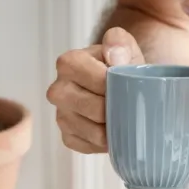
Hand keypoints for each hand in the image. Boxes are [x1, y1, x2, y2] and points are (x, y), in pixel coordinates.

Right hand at [45, 27, 144, 153]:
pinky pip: (89, 146)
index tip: (128, 85)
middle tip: (130, 104)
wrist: (116, 82)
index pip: (97, 80)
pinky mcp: (67, 136)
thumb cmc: (119, 63)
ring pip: (93, 131)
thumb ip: (120, 43)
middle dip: (116, 108)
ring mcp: (61, 115)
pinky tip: (113, 130)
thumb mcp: (124, 46)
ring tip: (125, 118)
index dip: (117, 85)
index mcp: (68, 63)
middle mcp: (58, 90)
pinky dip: (105, 142)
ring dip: (113, 128)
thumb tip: (114, 57)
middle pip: (94, 108)